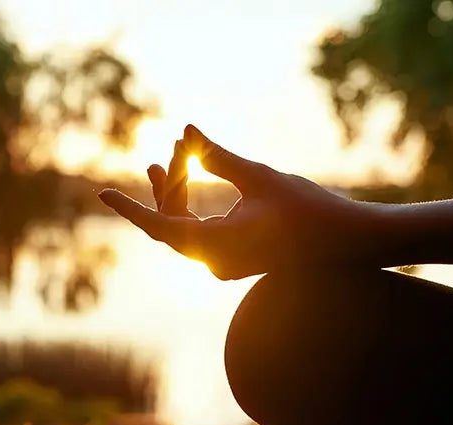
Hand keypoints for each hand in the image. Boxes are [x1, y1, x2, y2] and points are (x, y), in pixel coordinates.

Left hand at [98, 125, 392, 279]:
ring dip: (178, 193)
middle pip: (172, 222)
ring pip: (185, 227)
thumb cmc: (309, 210)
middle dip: (166, 185)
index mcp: (216, 247)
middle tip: (171, 149)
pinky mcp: (236, 258)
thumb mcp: (259, 177)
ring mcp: (225, 264)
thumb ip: (217, 157)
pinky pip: (201, 232)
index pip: (160, 226)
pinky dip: (194, 205)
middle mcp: (215, 262)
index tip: (102, 194)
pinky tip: (191, 178)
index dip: (130, 207)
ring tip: (172, 156)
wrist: (350, 242)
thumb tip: (185, 133)